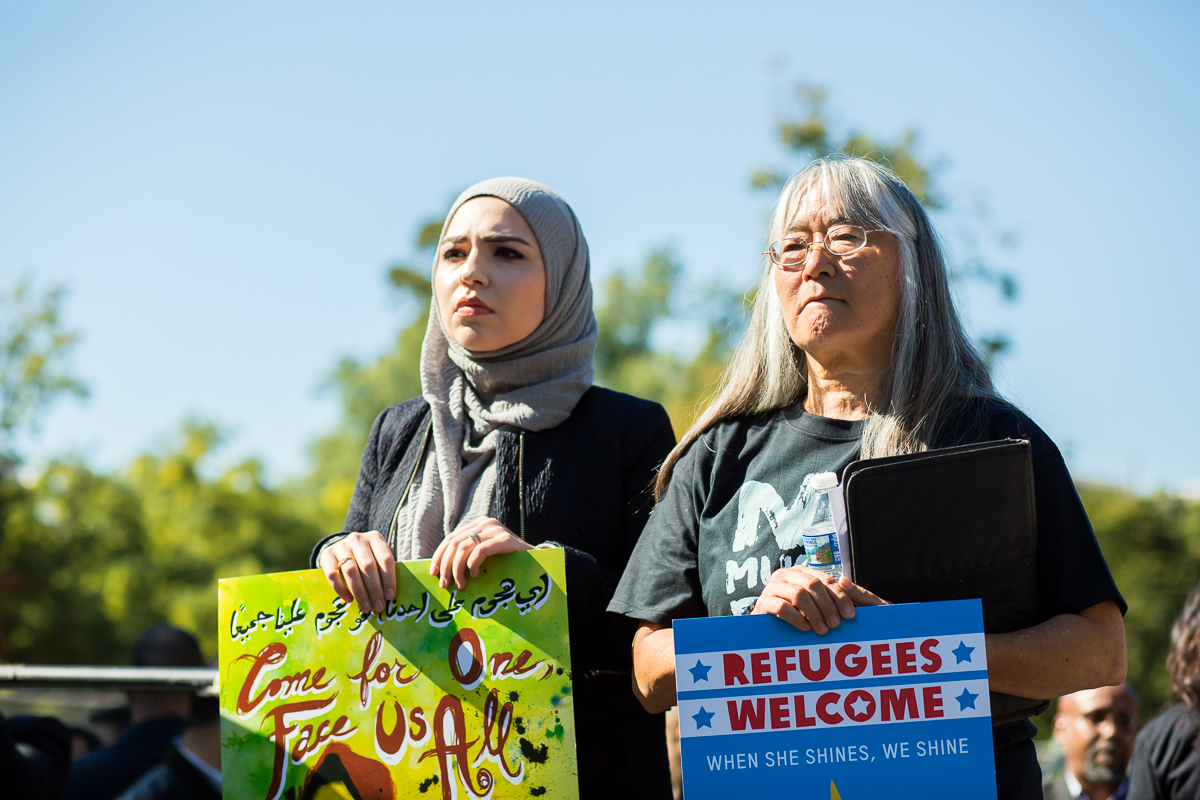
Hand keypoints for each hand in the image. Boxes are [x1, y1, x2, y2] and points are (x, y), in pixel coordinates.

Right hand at [318, 530, 395, 614]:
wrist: (343, 549)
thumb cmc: (367, 557)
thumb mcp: (377, 558)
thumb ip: (383, 571)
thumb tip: (389, 596)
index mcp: (375, 538)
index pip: (385, 559)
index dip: (389, 579)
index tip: (390, 596)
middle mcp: (358, 539)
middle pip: (368, 566)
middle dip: (374, 589)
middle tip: (378, 606)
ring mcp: (341, 545)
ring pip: (350, 571)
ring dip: (360, 592)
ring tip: (366, 607)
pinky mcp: (327, 554)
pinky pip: (332, 574)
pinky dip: (341, 589)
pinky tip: (349, 599)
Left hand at [429, 518, 534, 589]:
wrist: (536, 561)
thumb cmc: (507, 561)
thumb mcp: (485, 554)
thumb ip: (468, 554)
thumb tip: (441, 570)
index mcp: (478, 524)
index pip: (451, 538)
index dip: (439, 555)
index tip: (433, 573)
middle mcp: (485, 523)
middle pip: (454, 543)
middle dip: (446, 566)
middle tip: (445, 584)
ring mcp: (495, 529)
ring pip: (464, 548)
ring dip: (457, 569)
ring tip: (460, 584)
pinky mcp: (504, 539)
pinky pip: (480, 551)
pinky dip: (472, 564)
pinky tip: (474, 575)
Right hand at [752, 566, 886, 633]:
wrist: (765, 628)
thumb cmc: (796, 614)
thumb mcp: (816, 603)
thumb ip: (832, 593)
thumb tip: (846, 582)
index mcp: (800, 571)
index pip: (824, 579)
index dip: (839, 596)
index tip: (850, 615)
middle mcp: (785, 575)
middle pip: (812, 584)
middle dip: (827, 605)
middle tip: (835, 624)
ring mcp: (772, 587)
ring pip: (799, 594)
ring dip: (814, 614)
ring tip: (822, 630)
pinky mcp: (763, 602)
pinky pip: (782, 607)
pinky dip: (797, 618)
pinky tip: (805, 628)